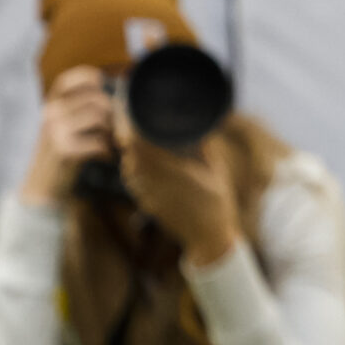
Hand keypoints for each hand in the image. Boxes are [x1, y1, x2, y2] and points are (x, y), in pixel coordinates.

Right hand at [20, 67, 115, 205]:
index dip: (90, 78)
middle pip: (96, 98)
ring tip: (109, 142)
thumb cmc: (62, 151)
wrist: (42, 186)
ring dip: (111, 131)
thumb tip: (120, 84)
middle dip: (112, 113)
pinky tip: (104, 156)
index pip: (69, 80)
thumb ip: (82, 106)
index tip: (103, 88)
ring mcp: (55, 131)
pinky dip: (107, 150)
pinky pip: (99, 141)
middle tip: (113, 129)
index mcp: (50, 104)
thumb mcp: (64, 124)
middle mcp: (50, 113)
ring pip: (99, 116)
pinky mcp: (64, 149)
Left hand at [117, 114, 241, 267]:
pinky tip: (144, 159)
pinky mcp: (145, 203)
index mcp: (170, 169)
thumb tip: (201, 124)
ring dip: (129, 149)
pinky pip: (132, 179)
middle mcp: (152, 181)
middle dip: (127, 132)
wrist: (208, 238)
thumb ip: (205, 145)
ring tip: (136, 134)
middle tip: (131, 115)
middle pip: (127, 151)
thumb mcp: (216, 169)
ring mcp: (146, 194)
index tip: (129, 106)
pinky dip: (134, 165)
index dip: (129, 122)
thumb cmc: (217, 202)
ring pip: (127, 165)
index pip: (137, 141)